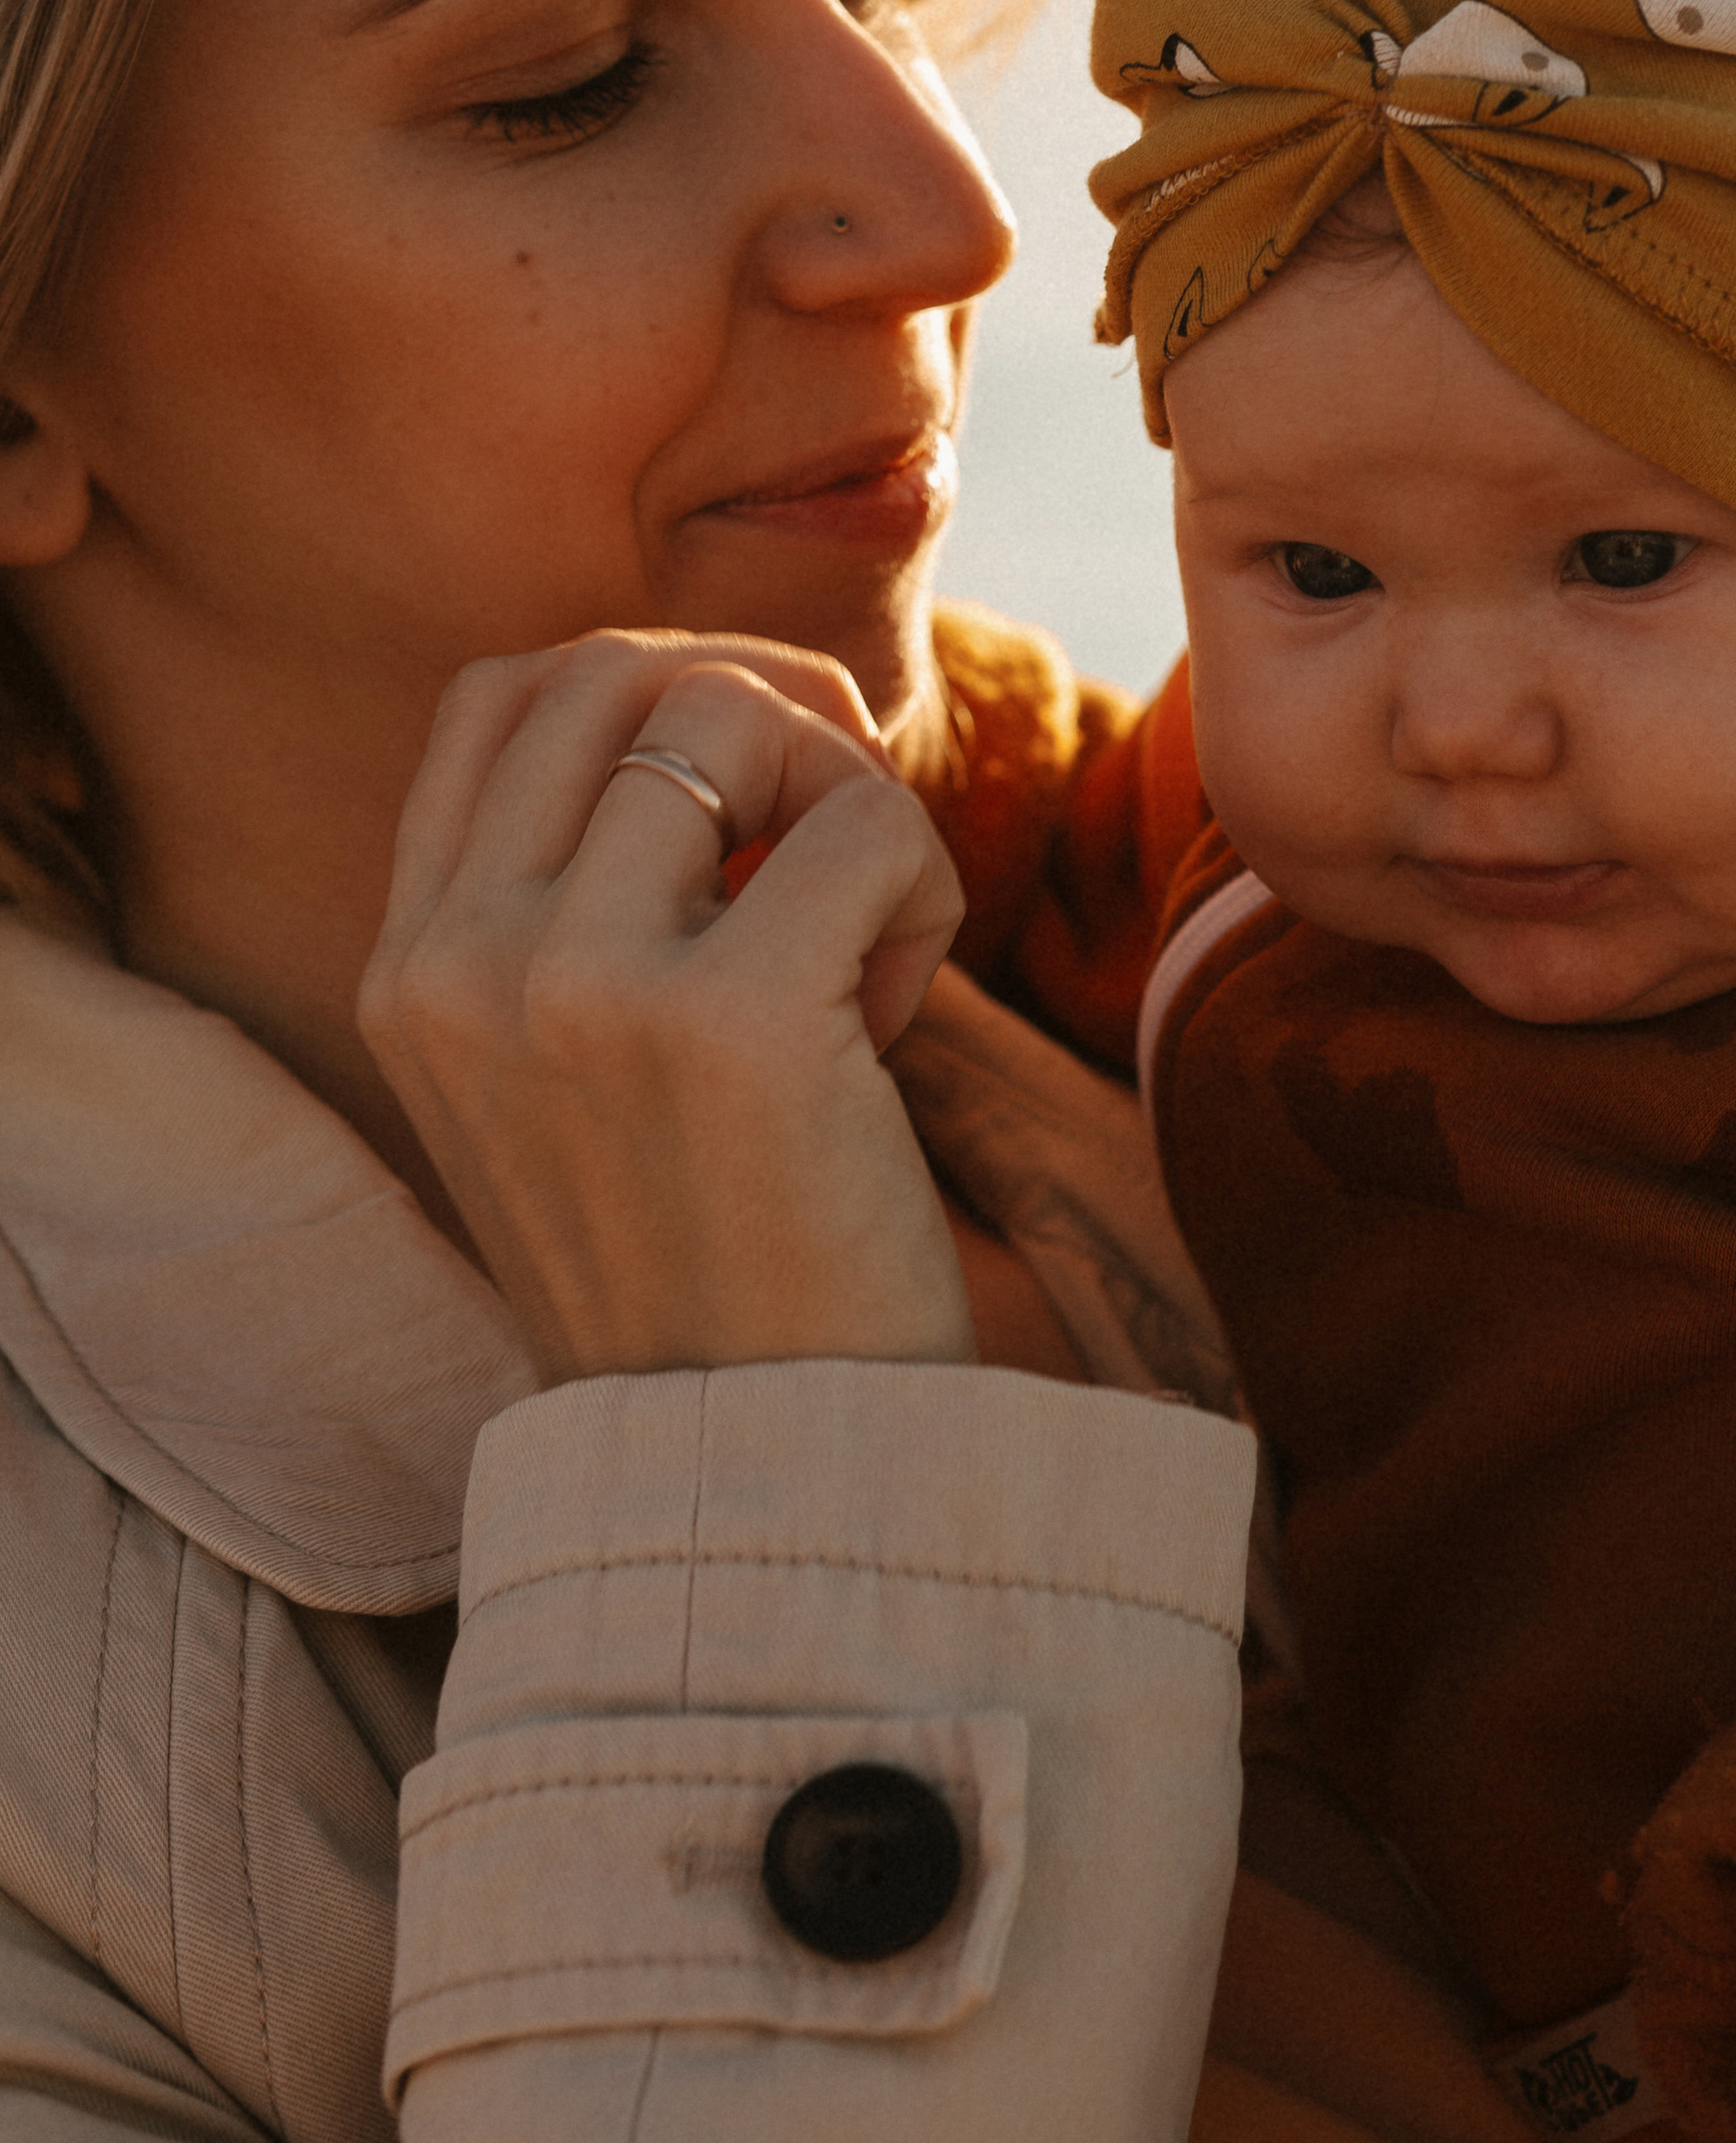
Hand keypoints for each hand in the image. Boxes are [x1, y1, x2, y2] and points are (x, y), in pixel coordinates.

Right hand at [359, 631, 975, 1383]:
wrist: (757, 1474)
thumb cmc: (708, 1259)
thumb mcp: (566, 1074)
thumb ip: (577, 901)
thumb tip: (713, 703)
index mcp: (408, 969)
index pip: (502, 695)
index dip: (655, 689)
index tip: (756, 788)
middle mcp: (460, 961)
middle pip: (617, 667)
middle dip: (767, 707)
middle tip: (842, 827)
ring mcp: (574, 985)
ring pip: (741, 713)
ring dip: (850, 799)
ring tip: (863, 943)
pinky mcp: (724, 1019)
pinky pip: (868, 820)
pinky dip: (922, 887)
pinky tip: (893, 1021)